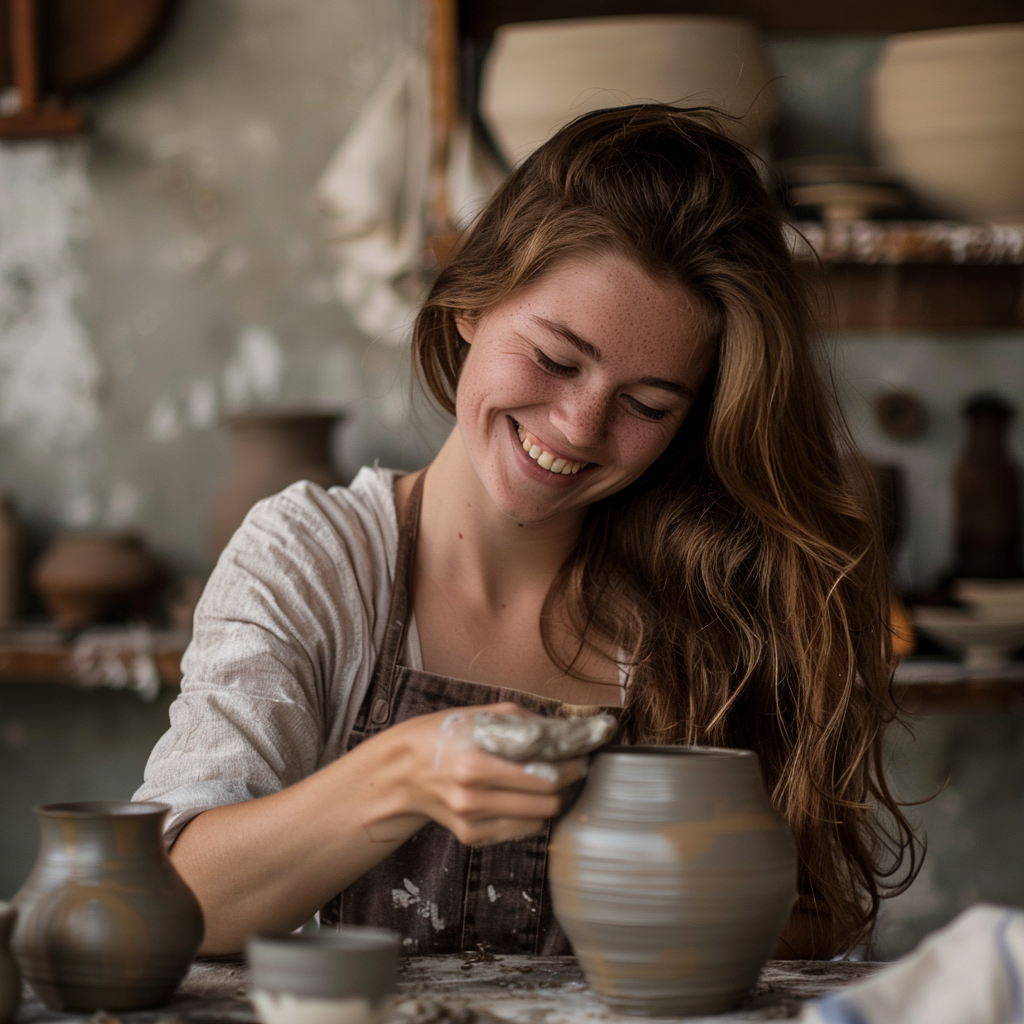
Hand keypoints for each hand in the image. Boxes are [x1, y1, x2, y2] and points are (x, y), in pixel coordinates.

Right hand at [375, 702, 587, 845]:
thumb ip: (523, 722)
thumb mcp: (478, 716)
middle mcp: (472, 798)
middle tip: (569, 769)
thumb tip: (565, 731)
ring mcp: (471, 821)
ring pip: (538, 821)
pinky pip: (519, 830)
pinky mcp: (471, 837)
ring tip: (546, 781)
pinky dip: (528, 814)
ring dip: (550, 802)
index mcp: (474, 764)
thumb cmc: (443, 736)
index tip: (579, 756)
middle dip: (566, 785)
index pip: (544, 776)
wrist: (401, 771)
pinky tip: (520, 795)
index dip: (570, 767)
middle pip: (546, 803)